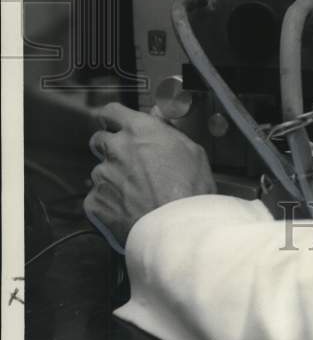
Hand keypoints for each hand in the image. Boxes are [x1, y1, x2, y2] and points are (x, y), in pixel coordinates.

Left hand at [84, 102, 216, 251]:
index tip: (118, 125)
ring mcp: (102, 176)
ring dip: (111, 177)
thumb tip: (157, 114)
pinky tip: (126, 210)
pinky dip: (107, 202)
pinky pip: (95, 197)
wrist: (176, 228)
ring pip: (99, 171)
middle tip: (128, 162)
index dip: (114, 119)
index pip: (111, 111)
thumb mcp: (191, 150)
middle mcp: (115, 148)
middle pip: (98, 140)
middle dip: (109, 148)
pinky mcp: (94, 202)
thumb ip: (167, 128)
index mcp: (139, 130)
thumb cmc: (190, 188)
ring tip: (133, 193)